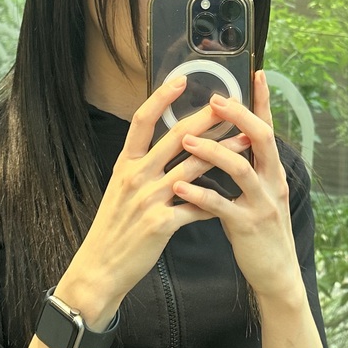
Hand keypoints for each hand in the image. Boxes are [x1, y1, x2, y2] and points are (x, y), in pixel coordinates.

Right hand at [55, 74, 253, 324]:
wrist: (100, 268)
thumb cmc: (113, 229)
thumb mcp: (119, 190)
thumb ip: (141, 167)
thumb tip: (165, 147)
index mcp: (125, 164)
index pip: (142, 121)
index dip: (161, 98)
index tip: (181, 79)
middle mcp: (136, 176)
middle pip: (177, 137)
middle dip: (208, 118)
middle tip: (231, 102)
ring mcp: (149, 199)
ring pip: (194, 167)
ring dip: (224, 153)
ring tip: (247, 142)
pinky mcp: (161, 223)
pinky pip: (197, 207)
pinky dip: (216, 202)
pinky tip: (235, 197)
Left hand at [167, 69, 301, 302]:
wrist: (276, 273)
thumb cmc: (260, 230)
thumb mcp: (259, 194)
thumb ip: (247, 168)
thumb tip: (230, 140)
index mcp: (272, 171)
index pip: (268, 127)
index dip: (263, 101)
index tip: (255, 73)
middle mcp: (272, 181)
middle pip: (260, 139)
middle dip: (238, 116)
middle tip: (214, 100)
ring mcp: (262, 204)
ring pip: (240, 168)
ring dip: (212, 151)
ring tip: (185, 140)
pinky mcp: (247, 227)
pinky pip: (222, 206)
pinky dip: (200, 194)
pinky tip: (179, 186)